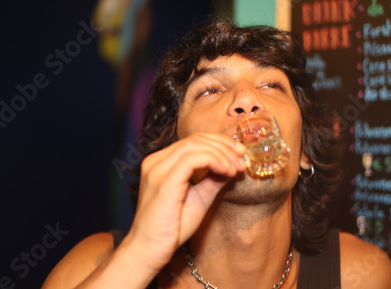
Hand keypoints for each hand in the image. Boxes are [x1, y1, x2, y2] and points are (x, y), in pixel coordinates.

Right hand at [123, 132, 245, 271]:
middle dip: (224, 145)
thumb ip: (212, 179)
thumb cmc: (171, 228)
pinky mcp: (164, 181)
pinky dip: (214, 161)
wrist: (148, 251)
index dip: (219, 143)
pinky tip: (226, 172)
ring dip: (222, 153)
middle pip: (195, 139)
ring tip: (237, 168)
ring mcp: (157, 169)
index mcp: (160, 162)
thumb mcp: (199, 198)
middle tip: (242, 158)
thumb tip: (231, 165)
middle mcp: (155, 161)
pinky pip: (193, 159)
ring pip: (195, 145)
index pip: (193, 141)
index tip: (239, 154)